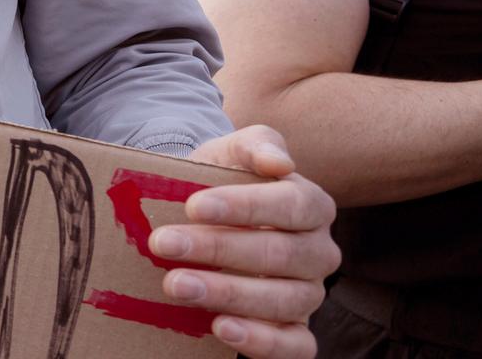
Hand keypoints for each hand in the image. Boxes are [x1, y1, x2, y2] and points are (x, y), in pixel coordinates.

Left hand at [155, 125, 339, 358]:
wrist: (197, 216)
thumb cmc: (217, 182)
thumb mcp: (228, 152)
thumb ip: (254, 144)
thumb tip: (279, 162)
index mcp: (311, 206)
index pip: (290, 205)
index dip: (244, 207)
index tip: (193, 206)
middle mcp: (318, 252)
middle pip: (281, 255)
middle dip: (218, 249)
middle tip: (163, 245)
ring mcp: (308, 293)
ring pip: (284, 301)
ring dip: (227, 294)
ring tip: (175, 285)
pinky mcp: (295, 330)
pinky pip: (296, 346)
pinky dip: (263, 342)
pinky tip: (221, 328)